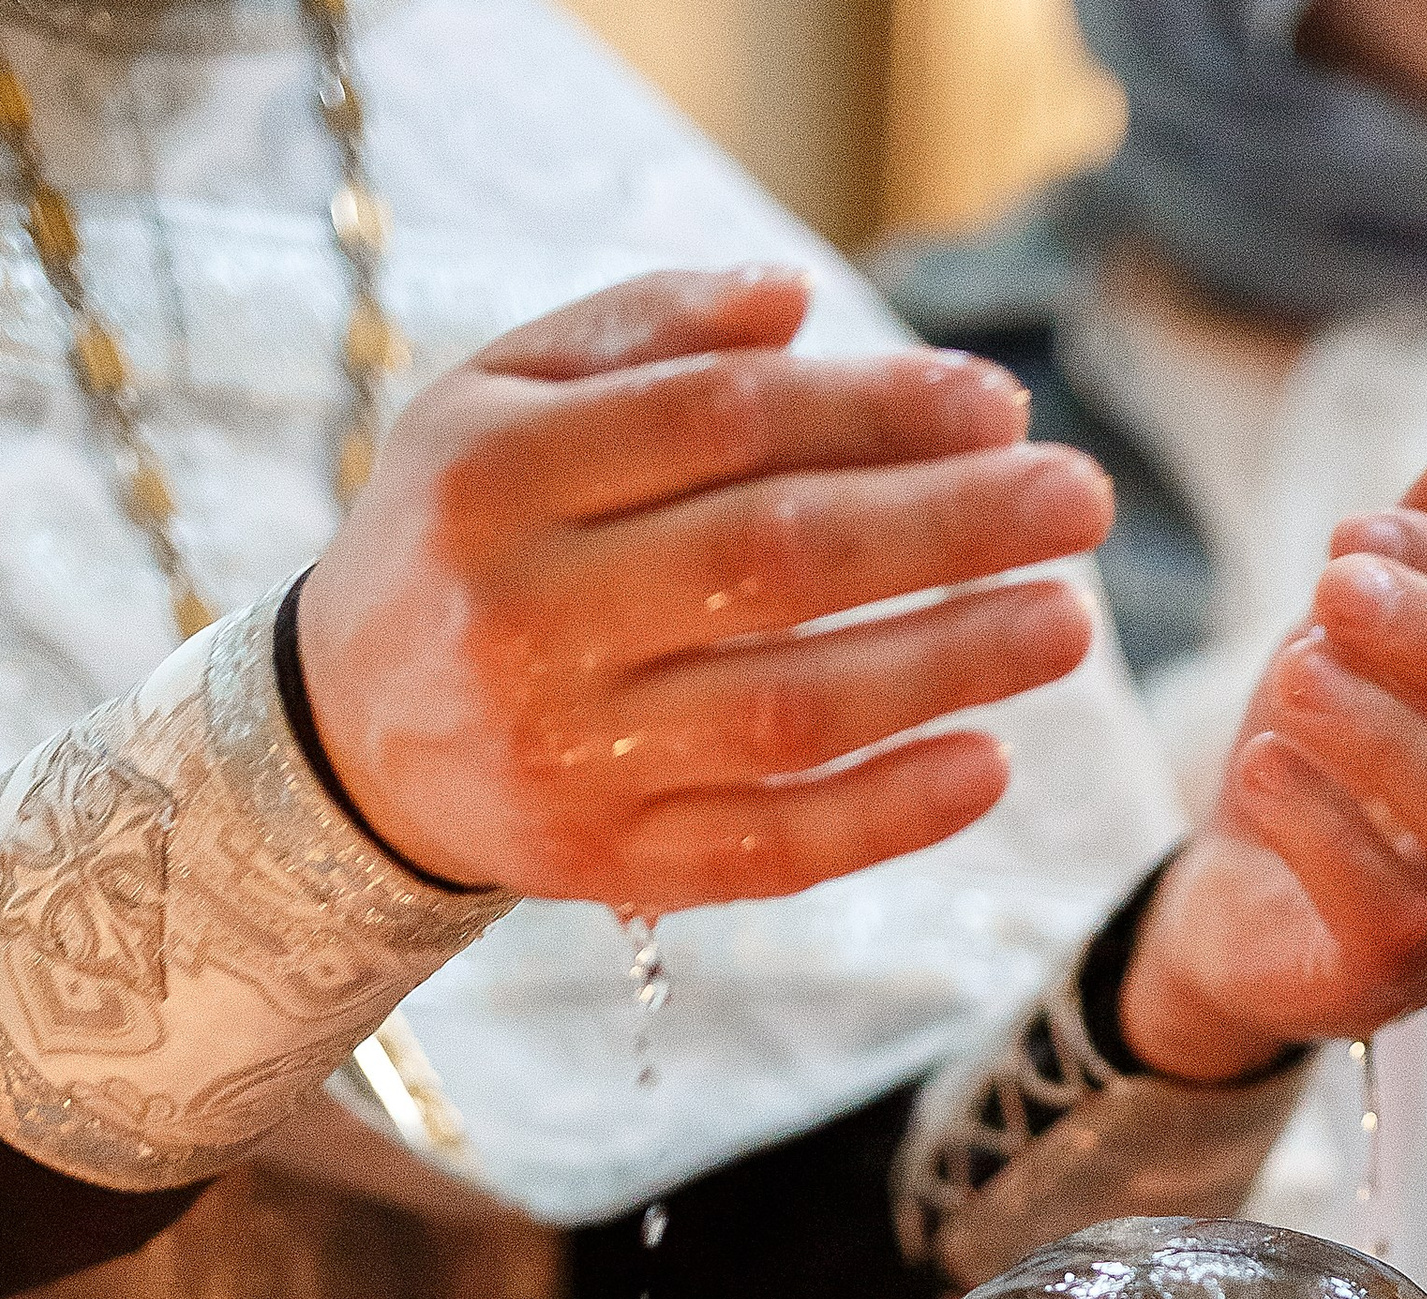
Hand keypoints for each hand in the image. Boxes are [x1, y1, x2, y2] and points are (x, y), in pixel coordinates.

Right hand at [298, 269, 1114, 904]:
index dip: (875, 412)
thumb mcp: (501, 399)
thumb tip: (800, 307)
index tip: (997, 406)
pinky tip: (990, 764)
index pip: (722, 427)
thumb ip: (643, 337)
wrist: (348, 738)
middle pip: (775, 562)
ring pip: (791, 711)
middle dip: (948, 528)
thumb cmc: (463, 541)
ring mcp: (571, 755)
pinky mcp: (610, 864)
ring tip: (1066, 621)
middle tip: (1078, 504)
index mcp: (497, 473)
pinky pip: (772, 846)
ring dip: (949, 665)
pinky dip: (890, 813)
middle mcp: (529, 617)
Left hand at [1116, 458, 1426, 1083]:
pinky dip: (1325, 828)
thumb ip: (1416, 565)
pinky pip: (1394, 914)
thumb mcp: (1351, 646)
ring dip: (1387, 733)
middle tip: (1330, 589)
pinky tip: (1261, 765)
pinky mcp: (1394, 980)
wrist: (1230, 909)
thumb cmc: (1314, 765)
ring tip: (1289, 675)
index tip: (1352, 532)